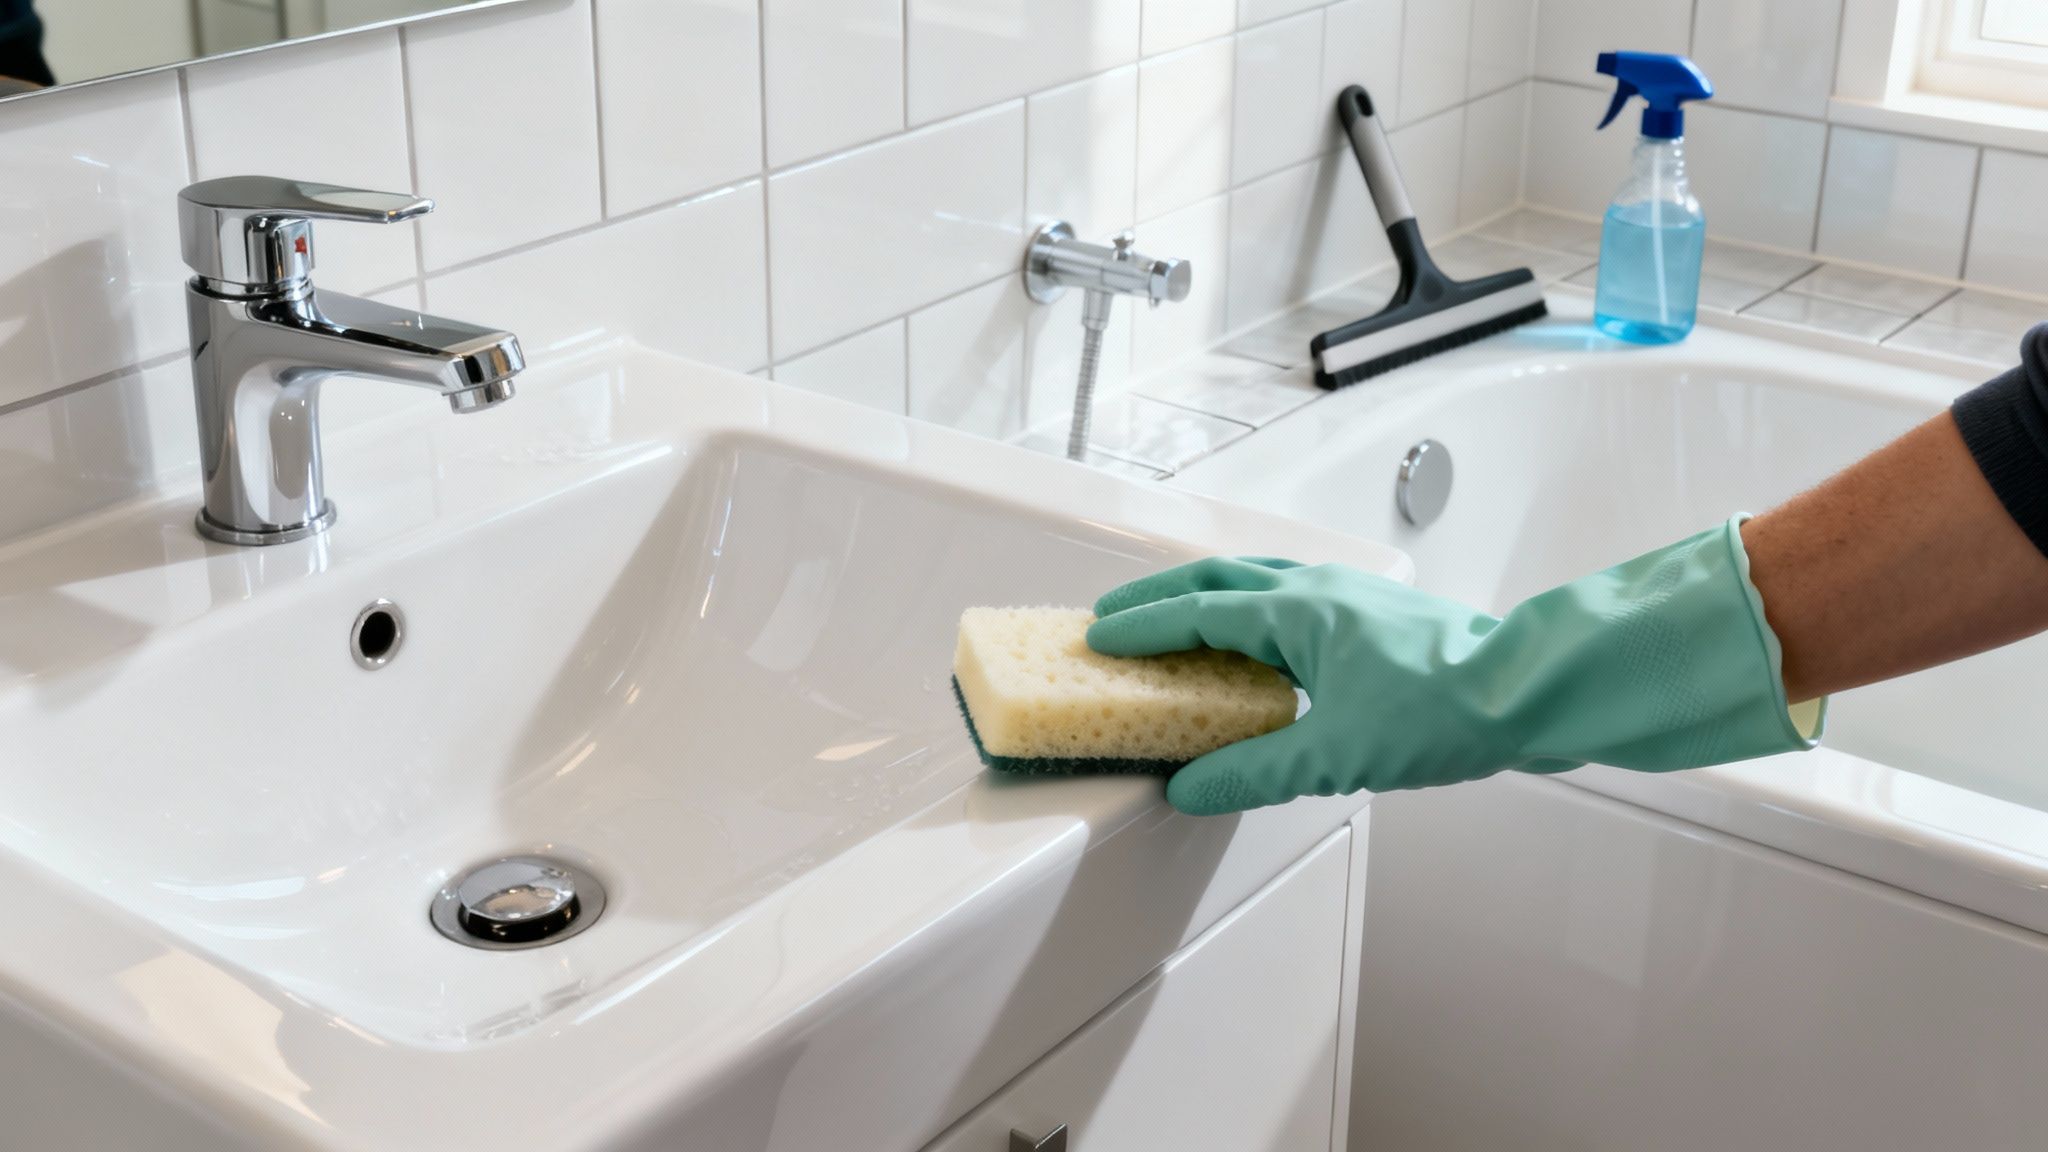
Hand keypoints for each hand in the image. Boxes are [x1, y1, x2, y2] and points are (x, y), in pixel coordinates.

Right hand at [1089, 520, 1820, 815]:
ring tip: (1172, 622)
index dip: (1140, 627)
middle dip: (1159, 595)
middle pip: (1217, 578)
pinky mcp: (1373, 614)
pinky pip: (1286, 594)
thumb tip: (1191, 788)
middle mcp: (1317, 588)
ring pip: (1254, 578)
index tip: (1097, 637)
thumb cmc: (1447, 710)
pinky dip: (1246, 607)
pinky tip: (1255, 642)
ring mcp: (1348, 595)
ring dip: (1203, 595)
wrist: (1532, 690)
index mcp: (1296, 611)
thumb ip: (1252, 773)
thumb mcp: (1334, 754)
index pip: (1195, 611)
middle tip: (1115, 616)